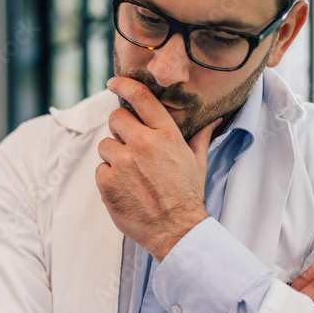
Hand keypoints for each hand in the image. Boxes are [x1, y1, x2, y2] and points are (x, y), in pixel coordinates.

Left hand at [95, 76, 219, 260]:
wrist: (176, 229)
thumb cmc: (187, 195)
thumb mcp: (197, 161)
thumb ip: (198, 136)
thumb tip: (213, 118)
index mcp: (165, 134)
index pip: (141, 97)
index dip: (124, 86)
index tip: (114, 83)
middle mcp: (142, 144)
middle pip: (115, 118)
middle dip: (120, 129)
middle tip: (131, 147)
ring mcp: (122, 163)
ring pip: (105, 145)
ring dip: (114, 156)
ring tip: (132, 175)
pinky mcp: (107, 182)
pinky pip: (100, 170)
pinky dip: (109, 178)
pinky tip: (126, 189)